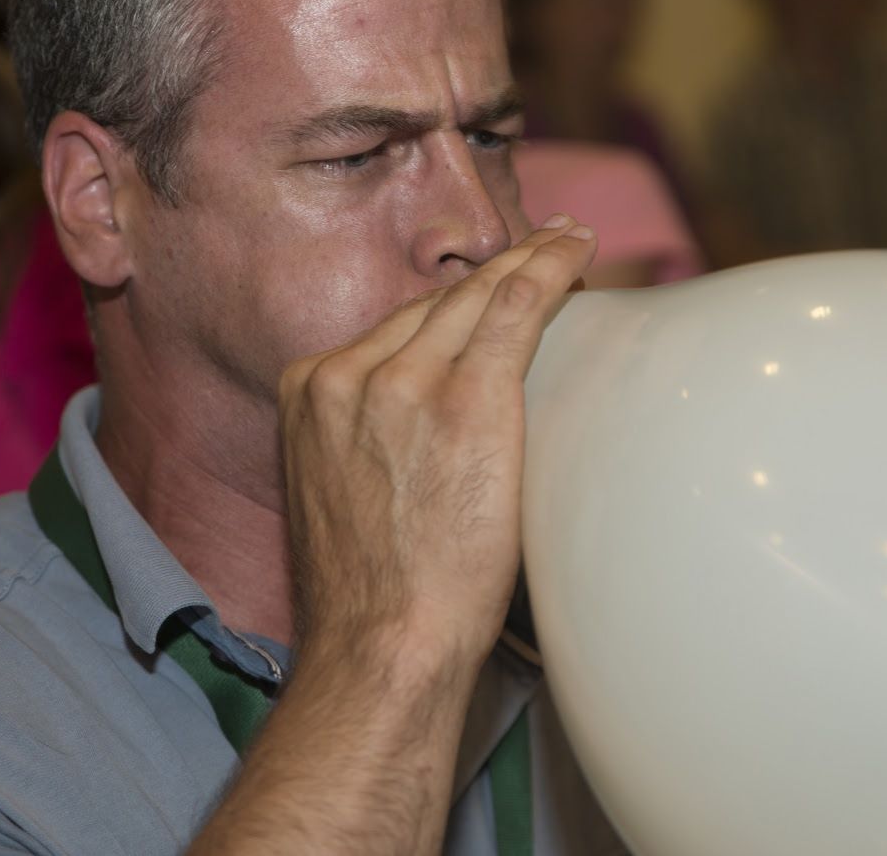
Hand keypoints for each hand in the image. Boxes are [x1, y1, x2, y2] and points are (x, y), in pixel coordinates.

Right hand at [277, 215, 596, 678]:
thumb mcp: (336, 493)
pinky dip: (548, 271)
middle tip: (538, 249)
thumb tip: (416, 436)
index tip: (481, 291)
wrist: (383, 644)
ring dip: (525, 263)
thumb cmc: (372, 596)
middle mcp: (348, 373)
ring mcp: (405, 381)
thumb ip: (363, 439)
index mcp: (311, 391)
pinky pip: (515, 310)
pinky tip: (575, 251)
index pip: (392, 328)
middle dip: (488, 276)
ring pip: (476, 298)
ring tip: (565, 243)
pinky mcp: (466, 399)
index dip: (447, 306)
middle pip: (433, 305)